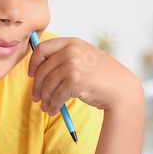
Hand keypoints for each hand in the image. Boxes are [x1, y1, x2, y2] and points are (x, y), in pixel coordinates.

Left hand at [27, 36, 142, 113]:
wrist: (121, 89)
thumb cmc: (103, 75)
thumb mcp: (85, 56)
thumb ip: (66, 56)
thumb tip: (40, 66)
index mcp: (72, 42)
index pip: (43, 48)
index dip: (33, 63)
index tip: (31, 74)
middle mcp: (71, 51)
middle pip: (42, 69)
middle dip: (36, 86)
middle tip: (35, 97)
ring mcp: (72, 66)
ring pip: (48, 84)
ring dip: (44, 99)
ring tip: (45, 107)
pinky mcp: (74, 82)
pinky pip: (56, 96)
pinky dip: (52, 105)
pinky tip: (53, 110)